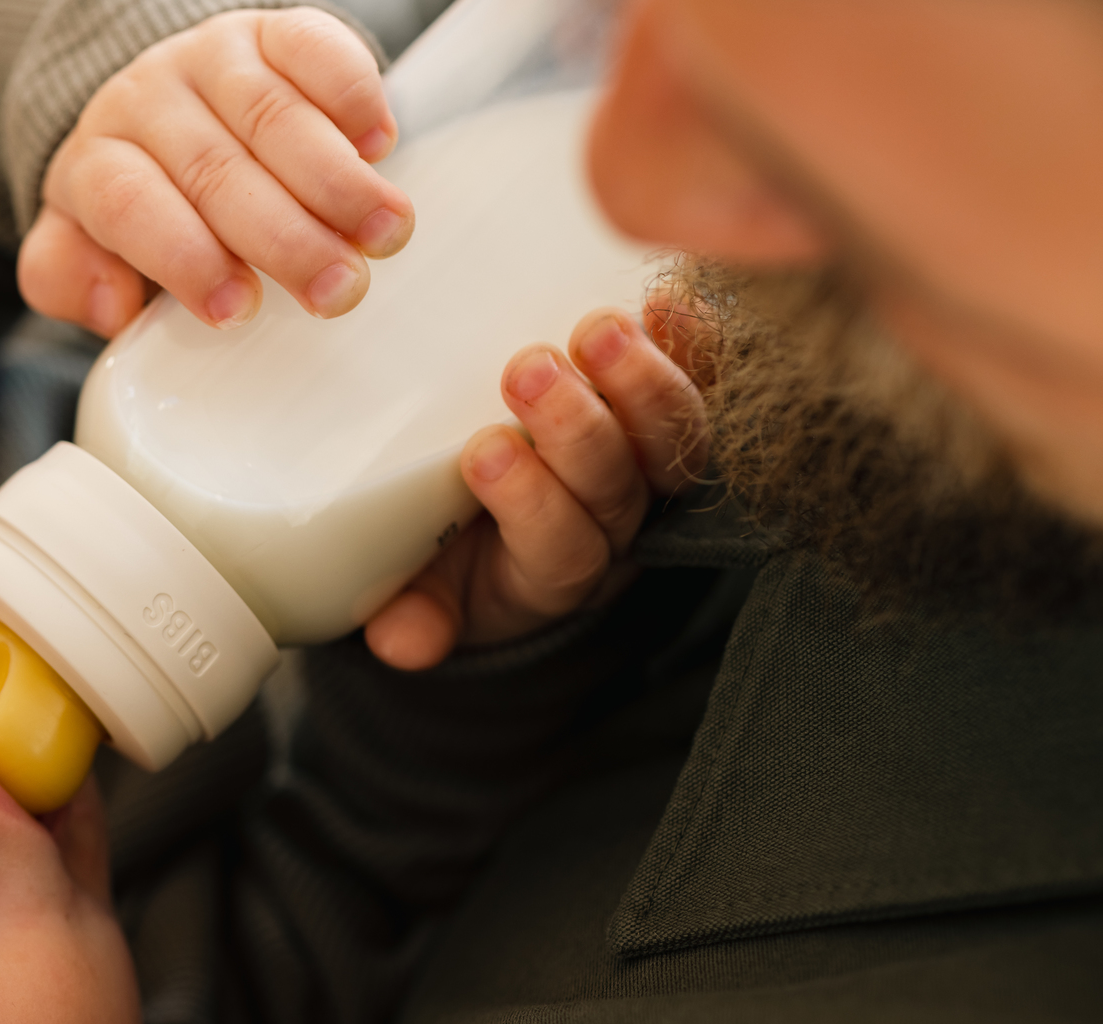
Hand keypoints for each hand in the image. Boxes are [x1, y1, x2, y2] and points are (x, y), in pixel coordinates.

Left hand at [17, 6, 412, 337]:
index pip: (130, 204)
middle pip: (215, 169)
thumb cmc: (140, 196)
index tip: (237, 309)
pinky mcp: (273, 32)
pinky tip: (379, 146)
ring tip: (382, 233)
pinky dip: (353, 97)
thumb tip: (111, 304)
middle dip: (285, 237)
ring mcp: (214, 59)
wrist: (165, 105)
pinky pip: (314, 48)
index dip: (185, 258)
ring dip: (338, 181)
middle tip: (336, 288)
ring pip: (274, 116)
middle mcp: (150, 99)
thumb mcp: (84, 244)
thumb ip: (72, 279)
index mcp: (98, 160)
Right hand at [362, 298, 710, 669]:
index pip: (559, 548)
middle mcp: (616, 527)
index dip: (529, 503)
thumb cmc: (453, 552)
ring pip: (672, 439)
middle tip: (528, 371)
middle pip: (619, 485)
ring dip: (641, 381)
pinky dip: (693, 343)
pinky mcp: (671, 414)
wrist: (506, 524)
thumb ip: (410, 618)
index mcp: (551, 576)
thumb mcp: (421, 597)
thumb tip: (399, 642)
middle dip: (578, 428)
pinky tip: (665, 302)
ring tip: (597, 330)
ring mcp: (652, 471)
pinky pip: (703, 381)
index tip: (481, 452)